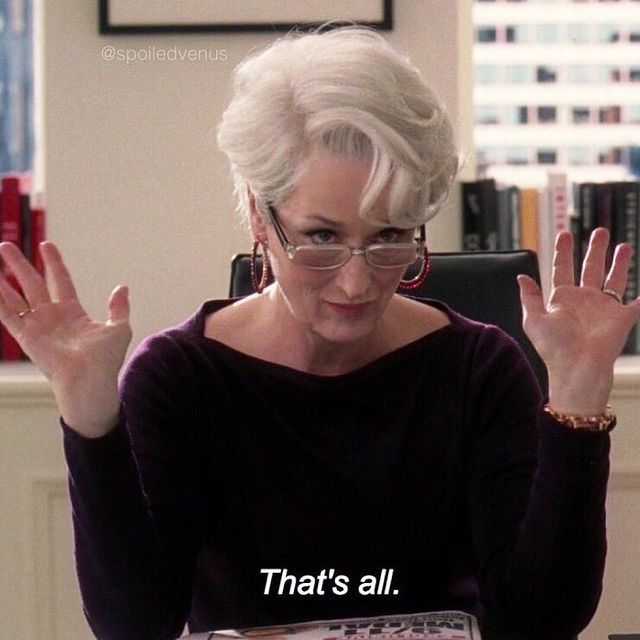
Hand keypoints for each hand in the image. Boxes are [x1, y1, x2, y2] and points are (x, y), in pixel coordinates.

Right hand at [0, 241, 131, 436]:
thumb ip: (118, 307)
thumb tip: (123, 287)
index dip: (54, 263)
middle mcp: (52, 317)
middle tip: (6, 245)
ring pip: (15, 296)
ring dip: (3, 279)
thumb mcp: (119, 328)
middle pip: (33, 284)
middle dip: (20, 264)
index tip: (46, 245)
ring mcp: (37, 326)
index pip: (60, 281)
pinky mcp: (26, 336)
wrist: (90, 380)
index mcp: (73, 313)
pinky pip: (7, 314)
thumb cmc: (106, 359)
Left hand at [517, 228, 639, 413]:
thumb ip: (529, 297)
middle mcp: (584, 300)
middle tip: (599, 231)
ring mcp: (603, 308)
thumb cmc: (553, 348)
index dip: (563, 252)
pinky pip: (638, 303)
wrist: (577, 368)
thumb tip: (521, 276)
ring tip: (623, 244)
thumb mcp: (534, 320)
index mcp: (562, 299)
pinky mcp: (622, 318)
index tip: (564, 233)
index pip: (562, 268)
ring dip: (619, 262)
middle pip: (590, 268)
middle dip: (595, 249)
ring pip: (613, 279)